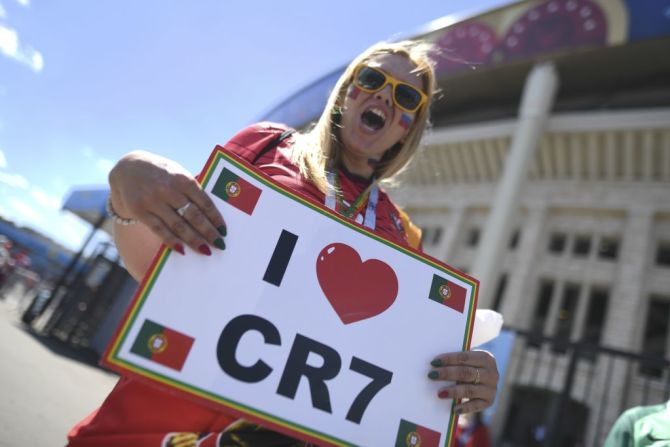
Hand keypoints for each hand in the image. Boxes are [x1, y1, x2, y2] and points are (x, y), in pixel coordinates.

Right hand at [109, 151, 226, 254]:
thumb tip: (211, 215)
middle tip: (220, 244)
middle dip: (208, 232)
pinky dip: (172, 241)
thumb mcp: (178, 173)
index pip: (204, 202)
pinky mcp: (140, 211)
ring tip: (205, 250)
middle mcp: (168, 189)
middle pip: (193, 215)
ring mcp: (153, 201)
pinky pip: (159, 230)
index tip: (224, 231)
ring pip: (177, 225)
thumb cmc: (162, 174)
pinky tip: (182, 250)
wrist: (128, 167)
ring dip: (193, 240)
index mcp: (182, 178)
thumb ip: (192, 191)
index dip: (216, 218)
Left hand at [428, 350, 497, 413]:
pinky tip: (454, 409)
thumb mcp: (468, 361)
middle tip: (431, 375)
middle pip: (467, 373)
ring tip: (439, 393)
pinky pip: (476, 406)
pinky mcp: (489, 402)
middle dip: (447, 374)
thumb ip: (456, 362)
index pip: (465, 357)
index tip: (434, 362)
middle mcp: (491, 373)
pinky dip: (465, 408)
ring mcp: (491, 389)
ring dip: (453, 391)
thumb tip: (434, 365)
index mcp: (486, 358)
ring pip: (470, 390)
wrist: (484, 379)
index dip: (448, 359)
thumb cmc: (470, 366)